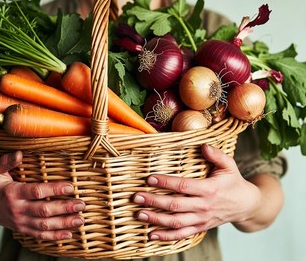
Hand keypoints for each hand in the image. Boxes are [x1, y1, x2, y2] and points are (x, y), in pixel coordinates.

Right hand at [0, 151, 84, 239]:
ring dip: (63, 224)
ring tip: (80, 220)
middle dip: (64, 208)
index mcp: (11, 193)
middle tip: (81, 204)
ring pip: (44, 226)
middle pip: (44, 211)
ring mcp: (19, 222)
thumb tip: (19, 153)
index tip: (70, 186)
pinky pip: (39, 235)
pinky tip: (68, 234)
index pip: (36, 192)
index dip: (54, 189)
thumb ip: (5, 161)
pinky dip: (54, 236)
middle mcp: (17, 209)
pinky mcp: (22, 229)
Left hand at [132, 144, 261, 240]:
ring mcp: (202, 220)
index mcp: (209, 189)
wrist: (246, 205)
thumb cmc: (234, 182)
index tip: (149, 178)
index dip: (165, 183)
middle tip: (136, 197)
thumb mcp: (229, 165)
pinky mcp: (200, 228)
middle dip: (154, 201)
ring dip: (156, 219)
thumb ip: (216, 155)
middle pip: (175, 205)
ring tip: (139, 214)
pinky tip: (151, 234)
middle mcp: (204, 206)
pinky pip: (182, 234)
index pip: (183, 186)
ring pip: (176, 222)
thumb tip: (204, 145)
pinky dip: (166, 237)